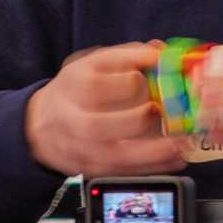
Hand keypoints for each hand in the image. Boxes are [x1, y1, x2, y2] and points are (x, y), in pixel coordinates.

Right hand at [25, 42, 183, 176]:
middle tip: (161, 112)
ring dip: (152, 152)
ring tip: (180, 143)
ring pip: (114, 156)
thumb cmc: (77, 88)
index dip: (129, 82)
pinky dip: (153, 167)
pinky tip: (176, 159)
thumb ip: (127, 55)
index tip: (147, 79)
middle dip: (137, 120)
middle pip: (99, 127)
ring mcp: (82, 149)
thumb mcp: (93, 63)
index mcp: (73, 86)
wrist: (42, 125)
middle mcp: (72, 120)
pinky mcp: (93, 168)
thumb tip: (161, 51)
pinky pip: (124, 172)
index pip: (96, 86)